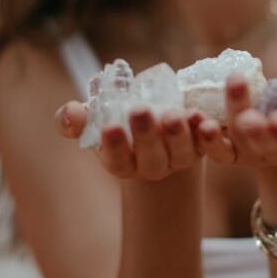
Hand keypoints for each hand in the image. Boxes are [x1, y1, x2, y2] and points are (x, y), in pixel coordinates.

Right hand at [55, 101, 204, 180]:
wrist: (157, 113)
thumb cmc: (118, 117)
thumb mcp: (94, 117)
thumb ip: (75, 118)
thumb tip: (70, 115)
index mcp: (121, 163)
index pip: (117, 161)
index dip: (114, 146)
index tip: (110, 127)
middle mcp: (151, 166)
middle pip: (151, 159)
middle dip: (146, 136)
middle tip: (141, 110)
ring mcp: (178, 159)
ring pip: (180, 153)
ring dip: (178, 135)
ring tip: (172, 114)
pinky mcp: (202, 147)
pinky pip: (206, 143)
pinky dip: (204, 131)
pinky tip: (198, 115)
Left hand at [192, 66, 276, 168]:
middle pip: (264, 144)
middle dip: (254, 131)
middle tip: (246, 117)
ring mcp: (254, 154)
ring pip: (235, 146)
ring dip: (218, 135)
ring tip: (203, 119)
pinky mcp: (232, 150)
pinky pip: (215, 148)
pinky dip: (202, 139)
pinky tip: (189, 119)